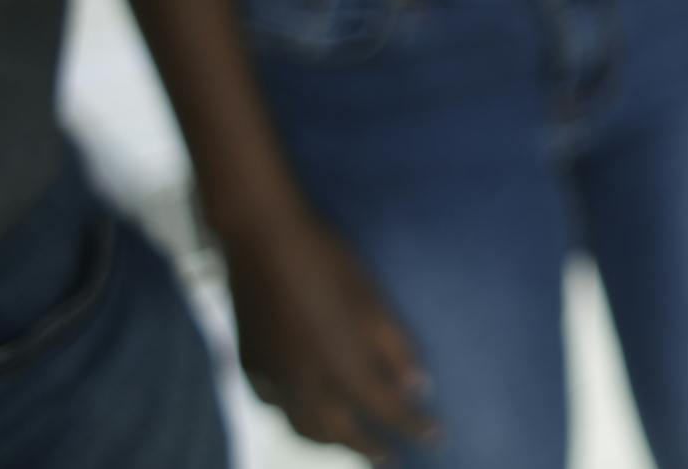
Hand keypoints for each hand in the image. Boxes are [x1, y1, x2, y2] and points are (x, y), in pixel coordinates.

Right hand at [222, 214, 438, 462]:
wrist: (262, 240)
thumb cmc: (329, 261)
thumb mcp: (374, 300)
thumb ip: (396, 349)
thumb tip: (418, 388)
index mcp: (343, 365)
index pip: (388, 410)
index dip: (415, 426)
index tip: (437, 438)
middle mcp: (307, 383)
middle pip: (342, 432)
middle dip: (370, 448)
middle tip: (392, 459)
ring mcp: (274, 379)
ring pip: (305, 427)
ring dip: (333, 441)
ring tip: (353, 443)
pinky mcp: (250, 368)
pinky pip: (277, 408)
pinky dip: (298, 418)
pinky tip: (308, 412)